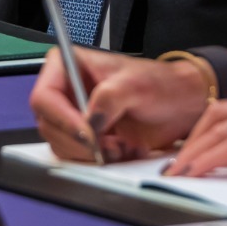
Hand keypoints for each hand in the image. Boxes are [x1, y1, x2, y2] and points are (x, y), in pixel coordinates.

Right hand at [30, 48, 211, 161]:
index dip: (61, 119)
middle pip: (49, 126)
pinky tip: (123, 150)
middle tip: (107, 145)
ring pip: (63, 146)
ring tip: (121, 145)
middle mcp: (67, 92)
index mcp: (69, 66)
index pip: (44, 97)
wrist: (181, 104)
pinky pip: (79, 157)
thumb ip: (109, 97)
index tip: (86, 133)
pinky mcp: (87, 137)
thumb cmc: (160, 83)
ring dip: (92, 153)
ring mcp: (75, 116)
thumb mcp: (135, 84)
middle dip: (78, 141)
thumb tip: (89, 120)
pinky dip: (100, 159)